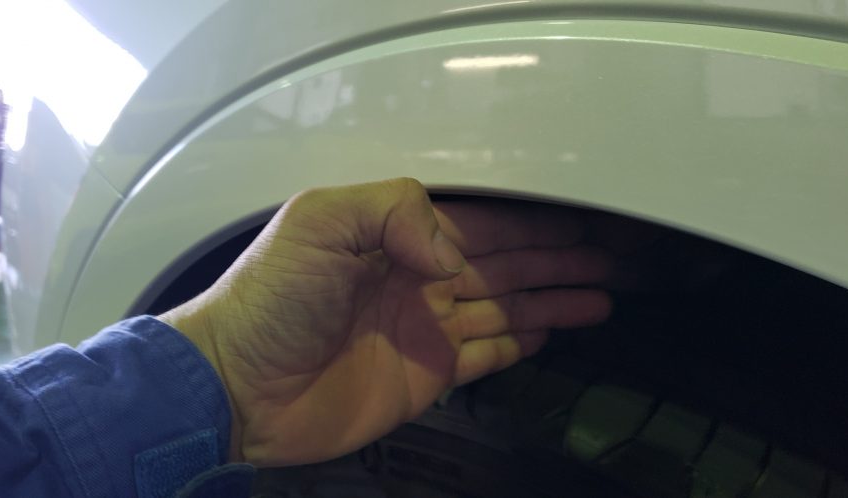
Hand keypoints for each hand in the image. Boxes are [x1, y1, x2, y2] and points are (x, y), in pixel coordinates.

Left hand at [160, 178, 612, 466]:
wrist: (237, 383)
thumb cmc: (265, 301)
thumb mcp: (320, 223)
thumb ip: (394, 212)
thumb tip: (454, 251)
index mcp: (394, 238)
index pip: (480, 225)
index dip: (532, 224)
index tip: (577, 221)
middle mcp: (414, 281)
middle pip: (505, 266)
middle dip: (557, 260)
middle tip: (610, 258)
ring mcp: (422, 329)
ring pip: (505, 309)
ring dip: (553, 301)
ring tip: (600, 296)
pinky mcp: (423, 376)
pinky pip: (484, 355)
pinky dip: (519, 343)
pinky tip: (549, 331)